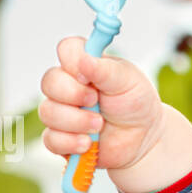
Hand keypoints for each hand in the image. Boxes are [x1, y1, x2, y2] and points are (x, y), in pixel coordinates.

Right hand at [39, 36, 164, 177]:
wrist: (143, 138)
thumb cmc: (135, 104)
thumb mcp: (128, 81)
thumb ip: (106, 70)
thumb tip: (84, 59)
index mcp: (85, 65)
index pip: (66, 49)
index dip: (73, 60)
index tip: (88, 75)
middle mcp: (68, 85)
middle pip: (49, 82)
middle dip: (73, 94)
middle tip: (96, 101)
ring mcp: (62, 111)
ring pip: (48, 112)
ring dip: (76, 121)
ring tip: (99, 125)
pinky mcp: (61, 138)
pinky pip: (51, 139)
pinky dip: (70, 142)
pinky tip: (88, 143)